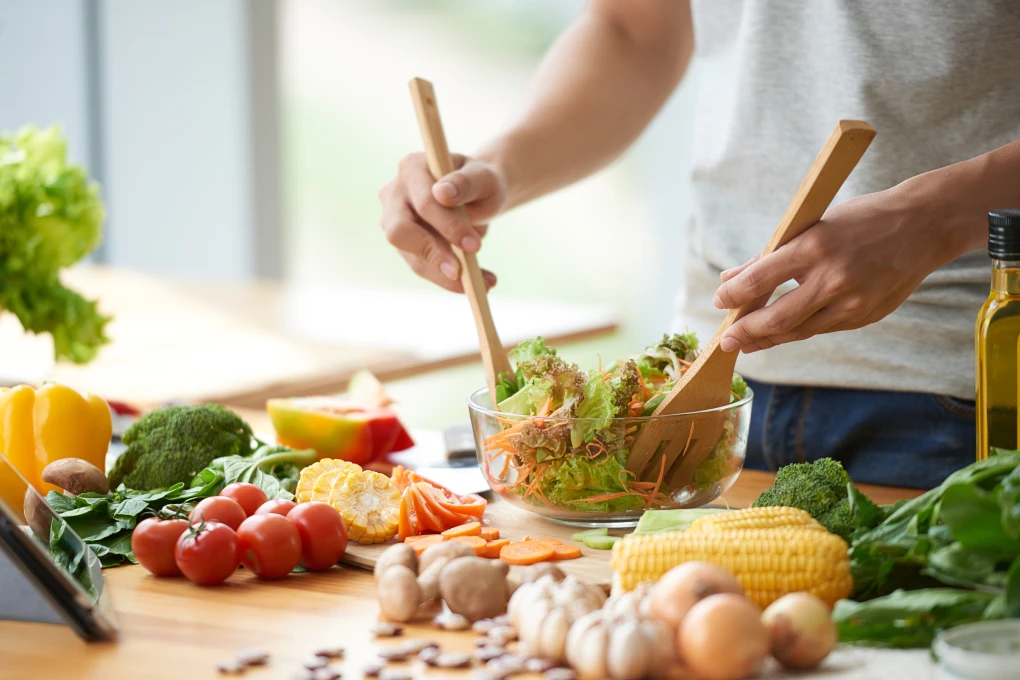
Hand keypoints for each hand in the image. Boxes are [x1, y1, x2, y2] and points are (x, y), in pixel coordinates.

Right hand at [379, 152, 506, 292]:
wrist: (479, 194)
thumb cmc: (480, 182)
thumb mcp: (483, 177)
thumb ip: (466, 182)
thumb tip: (442, 194)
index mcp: (412, 168)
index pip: (423, 203)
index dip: (448, 226)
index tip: (475, 246)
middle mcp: (395, 193)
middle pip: (400, 232)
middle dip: (434, 255)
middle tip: (463, 273)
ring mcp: (394, 221)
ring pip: (412, 257)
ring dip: (446, 275)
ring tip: (484, 283)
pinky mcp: (405, 245)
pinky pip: (423, 267)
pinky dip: (449, 279)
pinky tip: (479, 281)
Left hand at [712, 187, 959, 352]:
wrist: (924, 226)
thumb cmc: (862, 219)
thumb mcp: (811, 225)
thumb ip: (769, 255)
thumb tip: (730, 278)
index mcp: (814, 247)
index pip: (760, 280)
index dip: (733, 296)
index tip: (719, 302)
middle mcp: (833, 279)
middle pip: (777, 318)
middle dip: (745, 332)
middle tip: (725, 341)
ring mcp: (852, 302)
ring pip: (798, 331)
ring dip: (767, 340)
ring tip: (745, 343)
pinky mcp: (865, 317)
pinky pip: (821, 329)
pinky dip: (797, 332)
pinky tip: (779, 334)